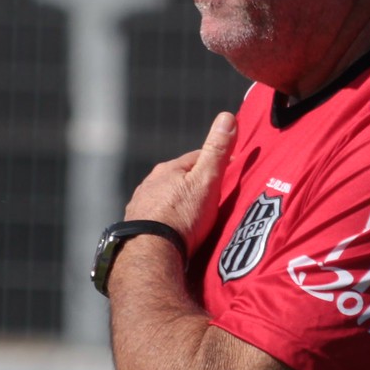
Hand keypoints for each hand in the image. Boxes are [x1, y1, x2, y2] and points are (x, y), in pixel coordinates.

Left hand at [125, 111, 236, 244]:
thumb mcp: (206, 180)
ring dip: (180, 205)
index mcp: (167, 169)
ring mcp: (141, 207)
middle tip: (215, 198)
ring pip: (167, 199)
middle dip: (196, 185)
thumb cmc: (182, 217)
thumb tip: (227, 116)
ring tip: (196, 218)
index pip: (197, 158)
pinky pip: (158, 220)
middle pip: (180, 179)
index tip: (231, 171)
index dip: (216, 163)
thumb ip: (217, 150)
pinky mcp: (137, 229)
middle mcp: (150, 184)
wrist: (151, 254)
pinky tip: (176, 233)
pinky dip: (168, 222)